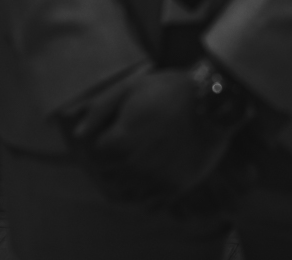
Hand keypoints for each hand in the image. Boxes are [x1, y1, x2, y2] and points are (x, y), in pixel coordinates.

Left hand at [60, 68, 237, 203]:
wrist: (215, 103)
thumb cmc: (170, 90)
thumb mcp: (131, 87)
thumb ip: (99, 109)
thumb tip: (77, 134)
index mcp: (118, 143)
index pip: (93, 158)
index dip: (96, 149)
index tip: (104, 141)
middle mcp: (133, 167)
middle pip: (107, 178)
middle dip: (107, 167)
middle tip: (116, 155)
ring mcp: (154, 180)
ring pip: (125, 196)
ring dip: (121, 186)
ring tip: (128, 173)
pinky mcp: (174, 188)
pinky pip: (149, 205)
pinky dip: (142, 199)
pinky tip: (146, 185)